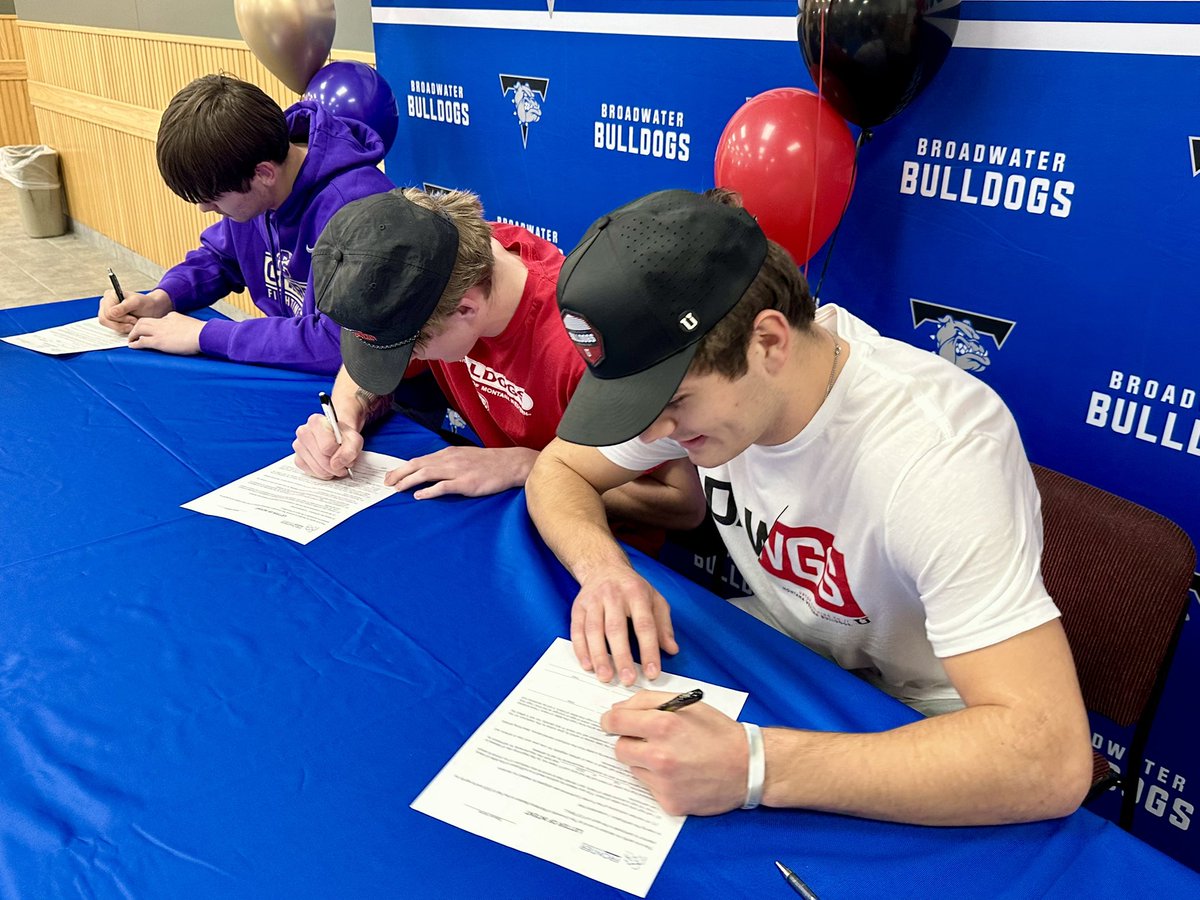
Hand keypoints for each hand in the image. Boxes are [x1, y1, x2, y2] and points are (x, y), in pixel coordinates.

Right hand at [99, 288, 171, 333]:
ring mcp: (105, 312)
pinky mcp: (109, 320)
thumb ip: (124, 307)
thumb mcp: (137, 302)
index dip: (121, 318)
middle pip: (105, 319)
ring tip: (133, 323)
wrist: (151, 309)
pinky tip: (130, 325)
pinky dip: (122, 329)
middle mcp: (105, 303)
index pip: (108, 312)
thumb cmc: (145, 303)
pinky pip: (111, 328)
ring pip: (107, 325)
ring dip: (122, 327)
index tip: (133, 318)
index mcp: (110, 295)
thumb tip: (111, 313)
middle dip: (122, 323)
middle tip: (134, 321)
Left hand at [126, 311, 204, 354]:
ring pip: (139, 328)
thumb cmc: (199, 331)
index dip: (151, 326)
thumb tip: (177, 328)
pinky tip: (132, 346)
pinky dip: (135, 343)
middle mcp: (162, 321)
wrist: (202, 334)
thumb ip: (179, 323)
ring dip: (133, 335)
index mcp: (170, 316)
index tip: (149, 331)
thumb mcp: (187, 322)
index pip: (156, 319)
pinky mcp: (159, 341)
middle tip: (134, 335)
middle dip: (137, 327)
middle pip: (143, 321)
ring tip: (131, 341)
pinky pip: (142, 341)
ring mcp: (159, 331)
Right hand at [293, 413, 363, 478]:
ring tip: (337, 465)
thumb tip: (335, 464)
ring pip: (316, 468)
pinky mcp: (297, 458)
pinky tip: (327, 467)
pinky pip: (311, 472)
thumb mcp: (355, 440)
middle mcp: (303, 432)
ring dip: (330, 471)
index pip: (327, 447)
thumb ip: (350, 451)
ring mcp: (298, 446)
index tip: (344, 451)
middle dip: (336, 466)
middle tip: (344, 465)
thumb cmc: (344, 437)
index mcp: (316, 421)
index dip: (339, 453)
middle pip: (322, 459)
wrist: (337, 437)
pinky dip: (322, 473)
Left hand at [384, 445, 537, 498]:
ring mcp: (457, 471)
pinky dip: (429, 491)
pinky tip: (420, 496)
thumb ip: (448, 462)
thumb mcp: (465, 457)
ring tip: (397, 489)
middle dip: (400, 473)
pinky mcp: (466, 483)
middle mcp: (449, 459)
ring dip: (409, 481)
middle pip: (418, 464)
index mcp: (448, 453)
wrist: (510, 464)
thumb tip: (431, 470)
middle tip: (387, 483)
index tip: (391, 475)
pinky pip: (443, 486)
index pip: (419, 459)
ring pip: (426, 473)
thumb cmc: (488, 463)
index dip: (403, 467)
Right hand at [571, 566, 677, 683]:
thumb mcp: (655, 599)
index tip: (652, 672)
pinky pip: (577, 630)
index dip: (649, 650)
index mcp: (636, 593)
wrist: (604, 567)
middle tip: (627, 679)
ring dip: (599, 656)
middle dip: (621, 657)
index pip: (644, 625)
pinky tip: (587, 665)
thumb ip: (664, 625)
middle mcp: (613, 596)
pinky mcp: (578, 607)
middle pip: (616, 629)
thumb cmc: (632, 587)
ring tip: (605, 676)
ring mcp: (593, 601)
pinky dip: (581, 649)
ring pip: (593, 630)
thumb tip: (671, 649)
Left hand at [601, 690, 747, 815]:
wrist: (748, 767)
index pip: (615, 721)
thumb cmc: (718, 732)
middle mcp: (660, 756)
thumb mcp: (687, 704)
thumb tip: (618, 709)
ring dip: (645, 762)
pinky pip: (649, 787)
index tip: (611, 722)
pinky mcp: (669, 802)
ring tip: (672, 757)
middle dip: (629, 742)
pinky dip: (659, 780)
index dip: (610, 720)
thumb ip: (649, 701)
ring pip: (634, 769)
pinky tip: (680, 774)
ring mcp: (664, 782)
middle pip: (620, 748)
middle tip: (647, 741)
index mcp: (663, 725)